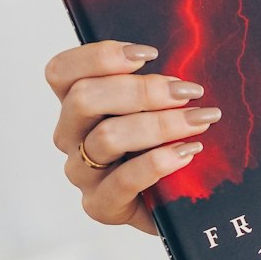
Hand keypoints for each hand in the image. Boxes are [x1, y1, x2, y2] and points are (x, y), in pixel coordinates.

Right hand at [44, 40, 221, 234]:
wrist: (174, 201)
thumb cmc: (162, 145)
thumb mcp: (155, 107)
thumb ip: (153, 85)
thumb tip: (183, 57)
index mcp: (76, 105)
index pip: (61, 72)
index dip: (99, 57)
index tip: (149, 54)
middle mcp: (70, 136)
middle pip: (83, 99)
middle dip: (142, 90)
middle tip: (187, 92)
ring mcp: (82, 173)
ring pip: (107, 137)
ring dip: (160, 125)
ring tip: (199, 120)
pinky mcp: (99, 205)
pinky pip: (123, 180)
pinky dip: (158, 162)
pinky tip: (188, 152)